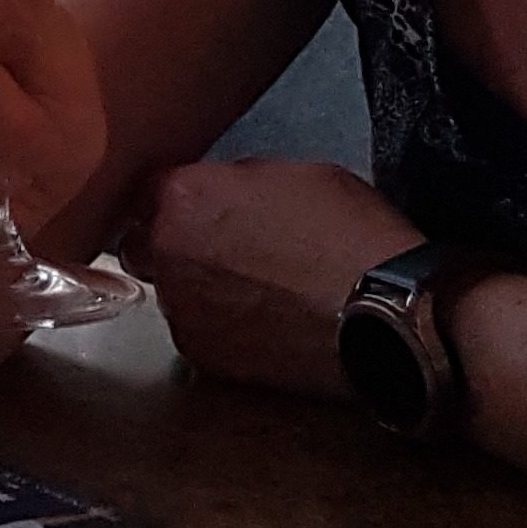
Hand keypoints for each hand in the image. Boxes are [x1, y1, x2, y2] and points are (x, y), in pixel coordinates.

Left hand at [127, 158, 418, 400]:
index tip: (199, 208)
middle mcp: (168, 251)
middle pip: (144, 242)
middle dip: (172, 243)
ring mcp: (180, 307)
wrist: (382, 311)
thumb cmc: (350, 236)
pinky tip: (262, 322)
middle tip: (222, 249)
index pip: (151, 190)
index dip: (179, 199)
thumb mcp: (296, 173)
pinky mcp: (201, 354)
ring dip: (197, 287)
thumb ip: (237, 180)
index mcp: (186, 196)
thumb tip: (224, 191)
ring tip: (254, 291)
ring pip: (170, 290)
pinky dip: (219, 327)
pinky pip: (196, 331)